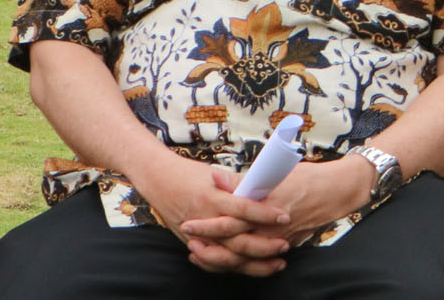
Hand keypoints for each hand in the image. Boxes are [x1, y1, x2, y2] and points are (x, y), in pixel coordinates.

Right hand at [128, 153, 290, 275]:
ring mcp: (198, 236)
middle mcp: (205, 220)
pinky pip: (216, 262)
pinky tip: (255, 268)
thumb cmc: (189, 175)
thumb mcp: (215, 174)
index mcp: (212, 198)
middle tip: (285, 244)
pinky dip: (235, 268)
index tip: (284, 216)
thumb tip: (266, 184)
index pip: (243, 209)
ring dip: (254, 263)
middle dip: (263, 246)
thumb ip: (239, 184)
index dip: (264, 214)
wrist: (158, 181)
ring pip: (229, 258)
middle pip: (237, 240)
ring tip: (277, 263)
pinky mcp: (193, 245)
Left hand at [182, 155, 377, 260]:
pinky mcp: (282, 247)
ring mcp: (276, 240)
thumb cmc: (304, 178)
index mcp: (266, 205)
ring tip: (197, 251)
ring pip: (242, 257)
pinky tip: (219, 260)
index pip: (230, 218)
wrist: (335, 193)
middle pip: (232, 241)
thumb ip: (243, 180)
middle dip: (207, 241)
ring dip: (217, 256)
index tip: (187, 220)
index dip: (207, 223)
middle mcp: (269, 227)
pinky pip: (255, 261)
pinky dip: (235, 263)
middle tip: (187, 236)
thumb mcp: (274, 173)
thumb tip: (215, 176)